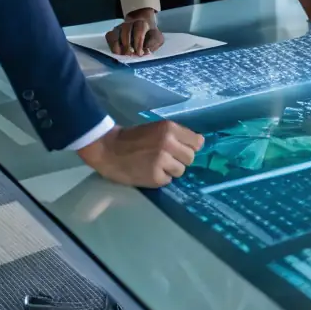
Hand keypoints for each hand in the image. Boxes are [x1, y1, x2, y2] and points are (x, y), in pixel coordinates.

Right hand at [77, 120, 203, 186]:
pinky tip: (149, 171)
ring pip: (181, 170)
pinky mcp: (155, 177)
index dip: (190, 147)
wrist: (110, 149)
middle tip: (167, 158)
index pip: (197, 142)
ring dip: (171, 170)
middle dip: (180, 159)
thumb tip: (200, 143)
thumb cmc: (134, 138)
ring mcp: (162, 161)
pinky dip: (161, 178)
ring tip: (157, 165)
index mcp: (169, 128)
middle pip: (190, 157)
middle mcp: (168, 143)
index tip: (182, 149)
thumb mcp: (157, 129)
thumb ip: (177, 135)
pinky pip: (168, 180)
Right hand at [105, 8, 161, 56]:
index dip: (138, 42)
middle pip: (125, 30)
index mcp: (142, 23)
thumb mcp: (157, 38)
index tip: (140, 53)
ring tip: (120, 55)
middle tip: (130, 55)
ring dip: (117, 45)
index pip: (139, 29)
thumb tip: (146, 52)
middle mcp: (130, 23)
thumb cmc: (150, 34)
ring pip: (115, 33)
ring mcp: (120, 27)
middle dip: (127, 45)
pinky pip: (109, 36)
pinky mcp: (114, 32)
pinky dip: (111, 45)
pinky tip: (116, 53)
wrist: (145, 25)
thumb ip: (153, 44)